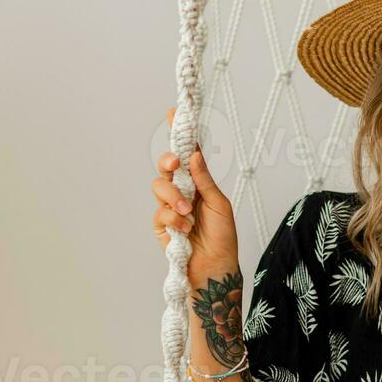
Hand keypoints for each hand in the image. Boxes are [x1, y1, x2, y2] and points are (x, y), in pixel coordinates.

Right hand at [152, 107, 239, 283]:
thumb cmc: (223, 237)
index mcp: (198, 182)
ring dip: (174, 197)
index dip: (180, 134)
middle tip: (174, 163)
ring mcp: (169, 208)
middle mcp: (182, 191)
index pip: (187, 154)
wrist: (215, 267)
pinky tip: (185, 229)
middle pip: (165, 166)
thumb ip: (204, 180)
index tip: (174, 114)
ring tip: (188, 212)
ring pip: (159, 187)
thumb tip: (194, 154)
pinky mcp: (161, 226)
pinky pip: (159, 212)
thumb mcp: (219, 204)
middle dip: (167, 161)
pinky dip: (173, 218)